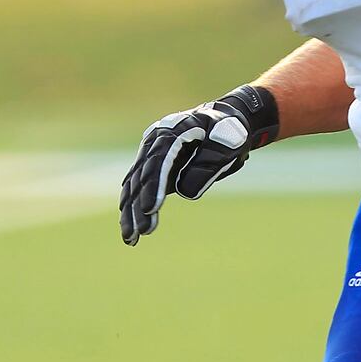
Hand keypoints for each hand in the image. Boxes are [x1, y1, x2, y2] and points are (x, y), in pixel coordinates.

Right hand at [118, 84, 280, 244]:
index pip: (159, 160)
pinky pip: (137, 189)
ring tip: (131, 239)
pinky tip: (130, 230)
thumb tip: (183, 191)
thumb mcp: (229, 142)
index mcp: (174, 129)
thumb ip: (208, 164)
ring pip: (134, 185)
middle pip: (142, 175)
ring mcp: (151, 153)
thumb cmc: (230, 132)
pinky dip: (133, 209)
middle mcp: (156, 140)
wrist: (227, 122)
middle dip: (139, 205)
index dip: (153, 185)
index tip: (151, 209)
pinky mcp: (153, 167)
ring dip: (131, 212)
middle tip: (141, 232)